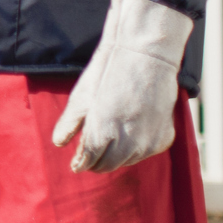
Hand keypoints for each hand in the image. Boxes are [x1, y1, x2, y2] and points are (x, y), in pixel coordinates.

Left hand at [52, 0, 190, 172]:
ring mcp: (149, 143)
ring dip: (116, 155)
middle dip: (96, 161)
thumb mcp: (81, 96)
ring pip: (126, 161)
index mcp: (103, 133)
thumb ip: (69, 123)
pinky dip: (136, 147)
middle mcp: (128, 144)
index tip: (77, 162)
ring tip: (110, 137)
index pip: (88, 161)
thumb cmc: (109, 73)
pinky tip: (131, 131)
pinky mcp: (165, 139)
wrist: (147, 57)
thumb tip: (58, 143)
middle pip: (107, 166)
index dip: (81, 162)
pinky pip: (146, 153)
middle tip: (90, 151)